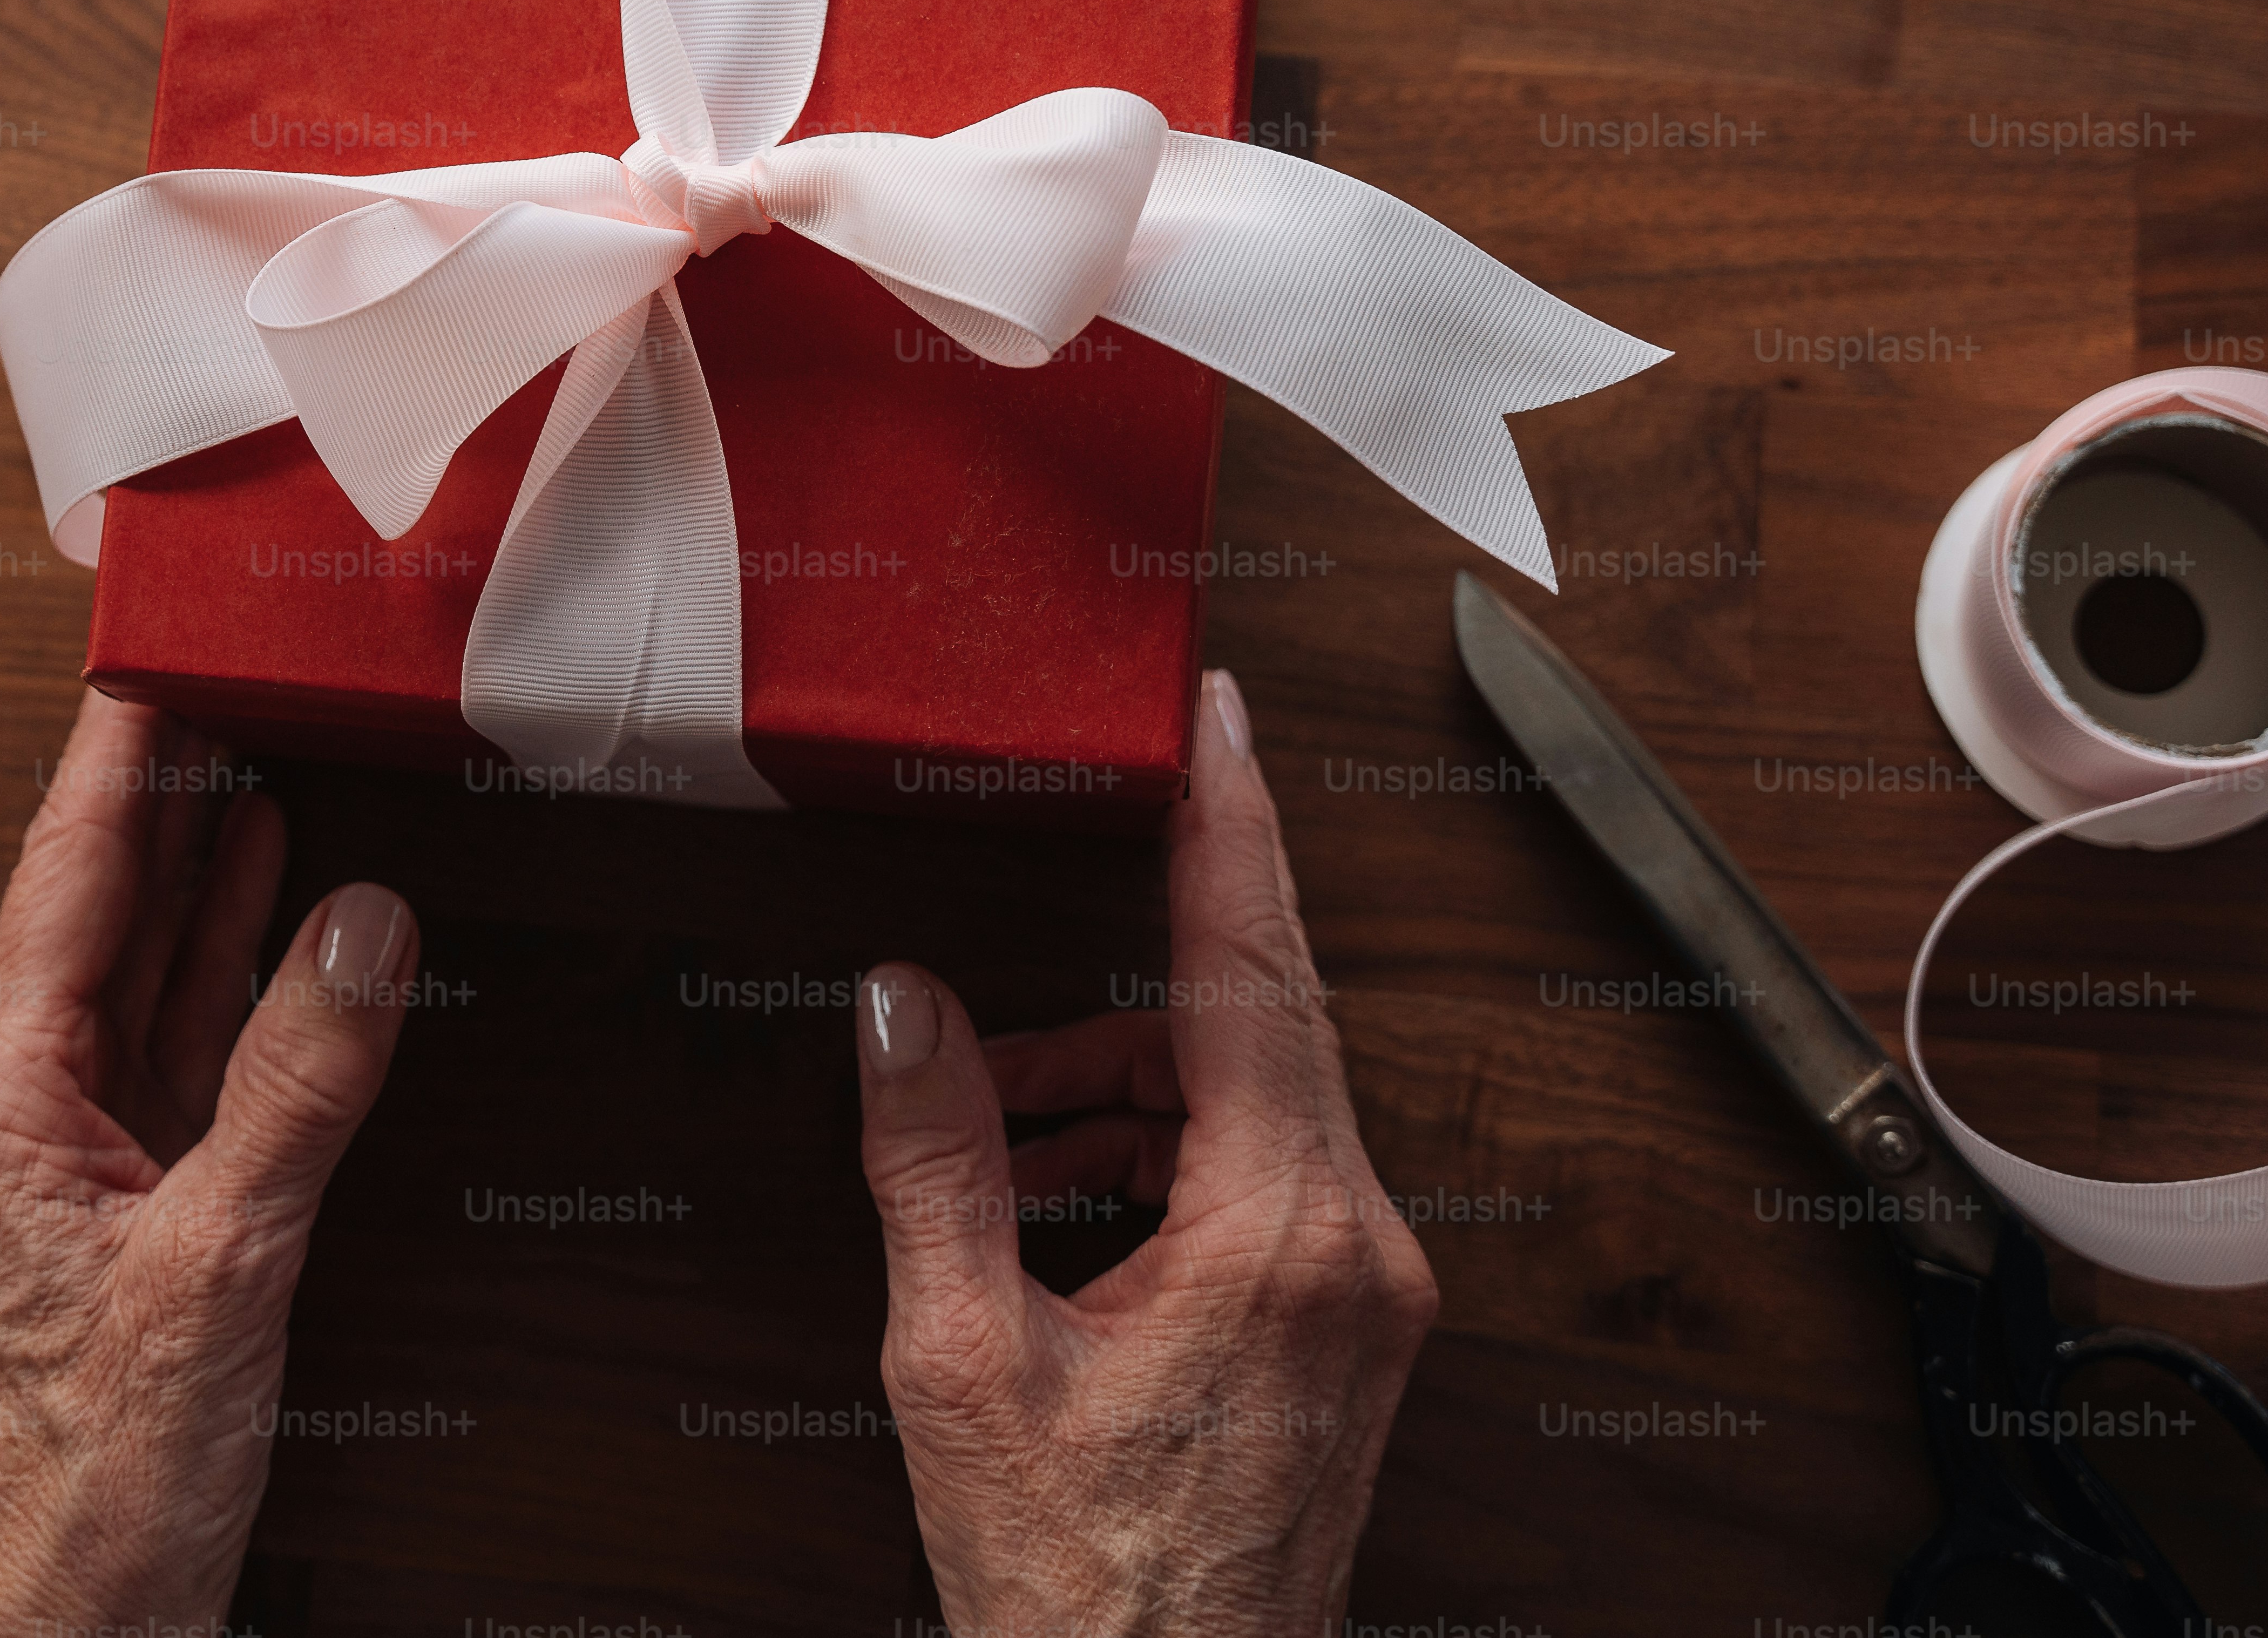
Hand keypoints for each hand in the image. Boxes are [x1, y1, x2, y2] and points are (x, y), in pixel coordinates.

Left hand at [0, 690, 417, 1635]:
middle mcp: (12, 1106)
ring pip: (145, 965)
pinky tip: (272, 900)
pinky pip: (179, 1044)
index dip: (116, 749)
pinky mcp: (126, 1202)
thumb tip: (363, 927)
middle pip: (100, 900)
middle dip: (166, 776)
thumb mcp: (216, 1269)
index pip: (66, 874)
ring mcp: (67, 1152)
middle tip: (228, 651)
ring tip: (257, 735)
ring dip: (206, 859)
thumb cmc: (95, 1487)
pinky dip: (229, 964)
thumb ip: (296, 1087)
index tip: (152, 636)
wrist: (67, 1631)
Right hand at [855, 667, 1438, 1634]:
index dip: (1227, 825)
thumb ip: (933, 1161)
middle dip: (1118, 1000)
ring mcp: (1366, 1301)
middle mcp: (1357, 1252)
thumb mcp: (965, 1362)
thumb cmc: (1082, 1594)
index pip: (1254, 972)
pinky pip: (1261, 1186)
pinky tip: (1051, 1214)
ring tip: (994, 1155)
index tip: (1214, 717)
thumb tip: (901, 1010)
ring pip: (1251, 1110)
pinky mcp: (1347, 1341)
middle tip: (1005, 1015)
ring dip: (1120, 1100)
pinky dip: (1154, 1167)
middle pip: (1254, 1034)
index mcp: (1283, 1237)